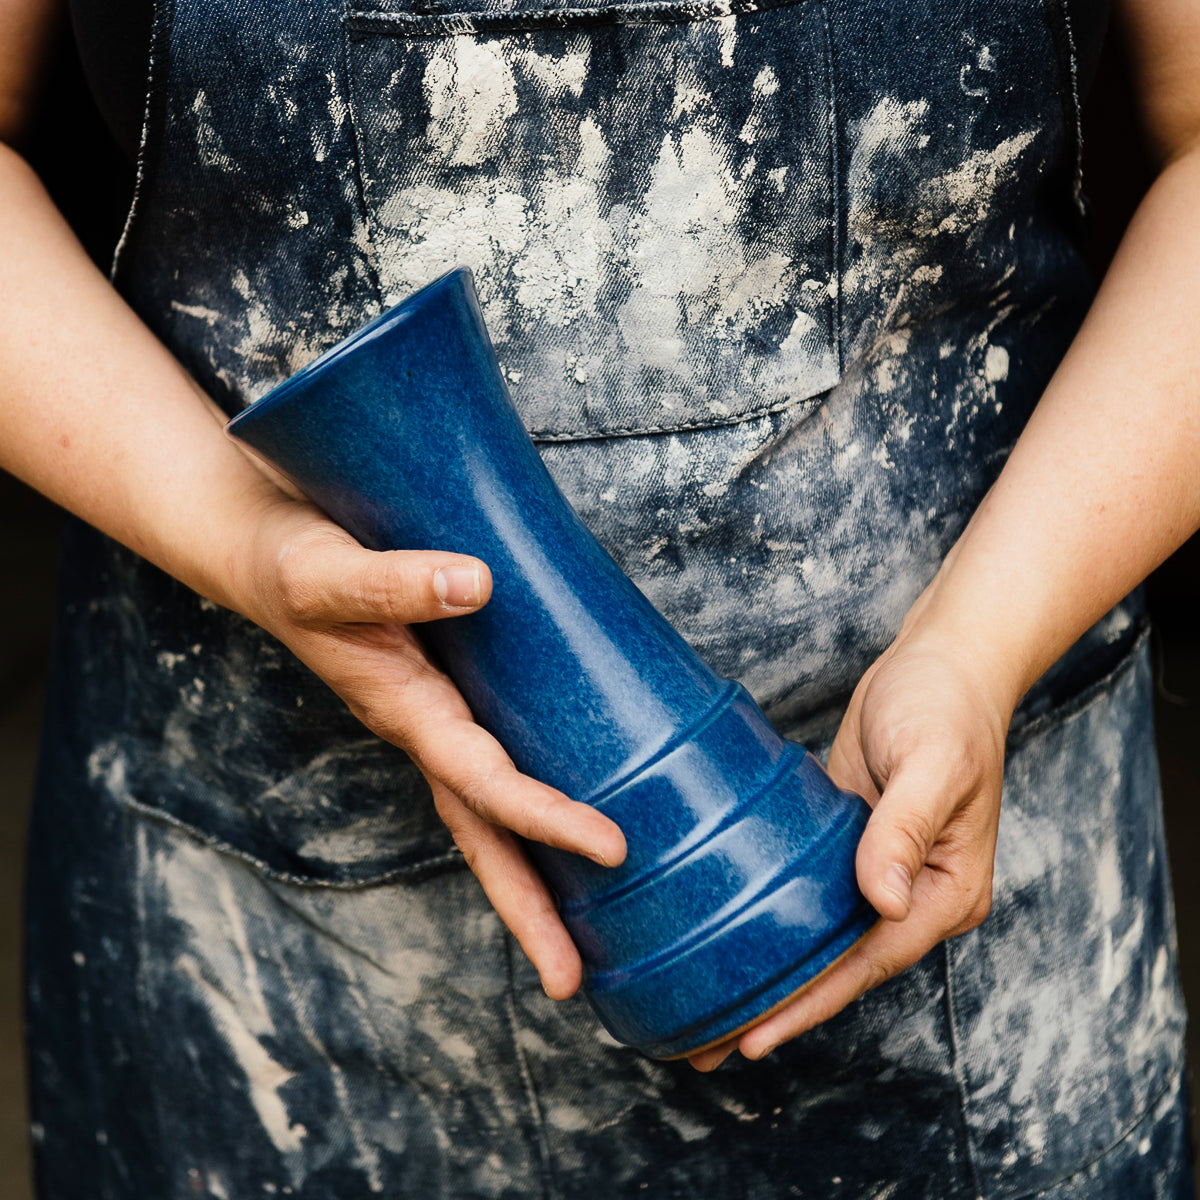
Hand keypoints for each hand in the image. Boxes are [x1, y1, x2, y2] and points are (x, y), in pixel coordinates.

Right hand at [238, 492, 626, 998]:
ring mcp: (433, 718)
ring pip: (487, 808)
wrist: (261, 557)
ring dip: (531, 867)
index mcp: (402, 710)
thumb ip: (393, 583)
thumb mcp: (328, 573)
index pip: (483, 781)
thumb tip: (477, 584)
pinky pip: (492, 762)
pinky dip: (527, 801)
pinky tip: (571, 802)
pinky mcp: (445, 694)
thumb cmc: (292, 565)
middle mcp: (422, 728)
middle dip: (524, 907)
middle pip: (479, 833)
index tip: (613, 850)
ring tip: (590, 922)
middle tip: (569, 983)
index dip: (544, 816)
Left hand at [688, 622, 1010, 1069]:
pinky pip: (804, 894)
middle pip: (838, 966)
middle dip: (777, 1008)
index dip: (812, 1003)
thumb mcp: (932, 764)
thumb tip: (881, 898)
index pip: (868, 963)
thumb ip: (903, 830)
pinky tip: (726, 935)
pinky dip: (770, 920)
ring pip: (817, 937)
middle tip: (705, 1050)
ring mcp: (877, 870)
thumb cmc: (947, 707)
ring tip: (703, 1011)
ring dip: (767, 973)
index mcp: (943, 891)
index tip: (754, 1039)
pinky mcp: (846, 842)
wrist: (941, 662)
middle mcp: (910, 893)